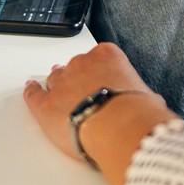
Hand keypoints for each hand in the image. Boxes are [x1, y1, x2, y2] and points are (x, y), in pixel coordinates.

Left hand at [23, 43, 174, 184]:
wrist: (119, 128)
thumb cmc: (137, 114)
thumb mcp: (150, 98)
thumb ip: (142, 96)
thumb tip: (151, 106)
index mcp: (108, 56)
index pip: (100, 57)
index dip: (98, 70)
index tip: (100, 77)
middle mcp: (82, 64)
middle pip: (74, 67)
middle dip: (76, 77)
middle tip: (80, 89)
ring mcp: (62, 83)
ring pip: (55, 80)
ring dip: (57, 86)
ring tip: (59, 93)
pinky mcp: (46, 105)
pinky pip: (34, 95)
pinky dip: (32, 92)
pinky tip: (31, 90)